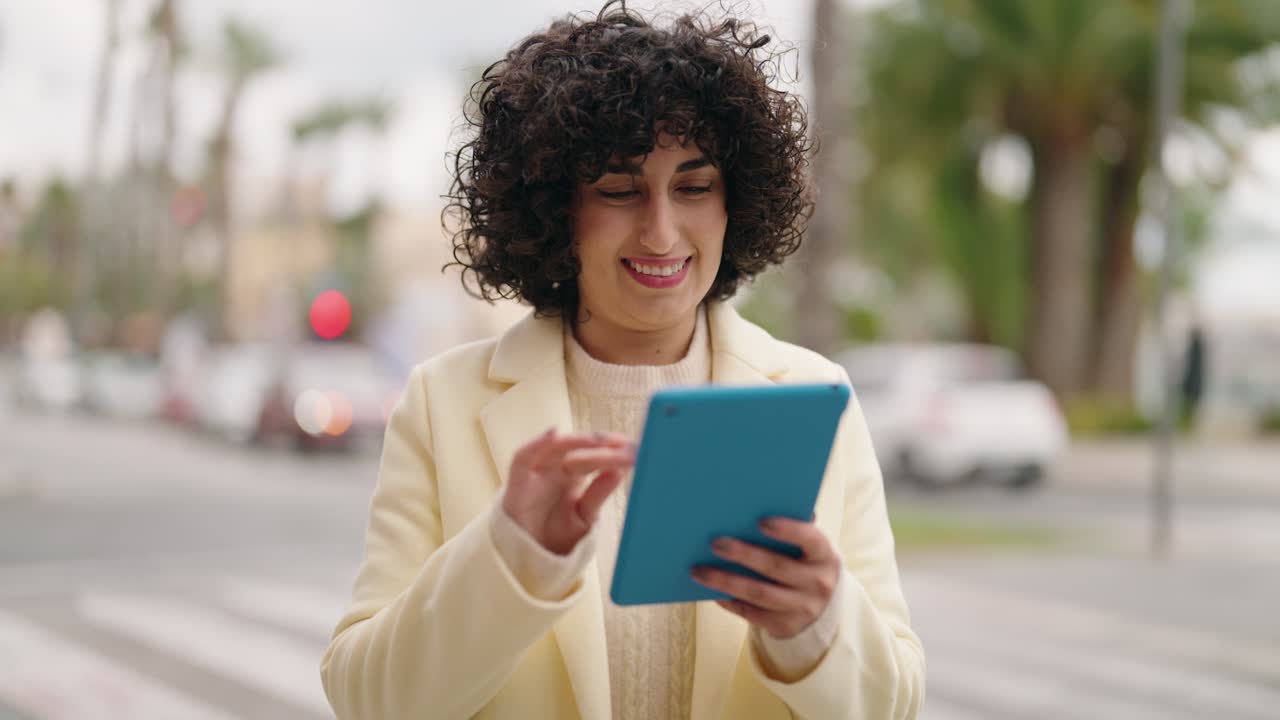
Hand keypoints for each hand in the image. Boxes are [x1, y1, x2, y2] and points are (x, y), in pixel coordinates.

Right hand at [501, 428, 635, 554]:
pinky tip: (553, 434)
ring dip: (576, 440)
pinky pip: (523, 457)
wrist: (529, 560)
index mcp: (576, 474)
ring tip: (599, 440)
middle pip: (581, 450)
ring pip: (557, 447)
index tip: (635, 449)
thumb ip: (597, 494)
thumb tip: (619, 472)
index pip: (596, 455)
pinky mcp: (518, 481)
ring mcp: (537, 471)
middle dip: (603, 447)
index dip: (614, 450)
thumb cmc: (556, 535)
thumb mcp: (584, 516)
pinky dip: (536, 443)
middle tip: (626, 449)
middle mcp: (557, 468)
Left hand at [692, 517, 840, 638]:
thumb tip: (761, 504)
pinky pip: (752, 614)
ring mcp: (802, 608)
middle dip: (744, 555)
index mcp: (825, 555)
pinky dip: (730, 602)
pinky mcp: (785, 626)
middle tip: (715, 543)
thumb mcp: (809, 547)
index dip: (787, 530)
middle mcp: (818, 583)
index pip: (810, 539)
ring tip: (699, 571)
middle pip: (776, 567)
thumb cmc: (806, 562)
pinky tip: (712, 591)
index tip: (760, 521)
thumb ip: (793, 528)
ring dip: (726, 581)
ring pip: (759, 593)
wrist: (821, 607)